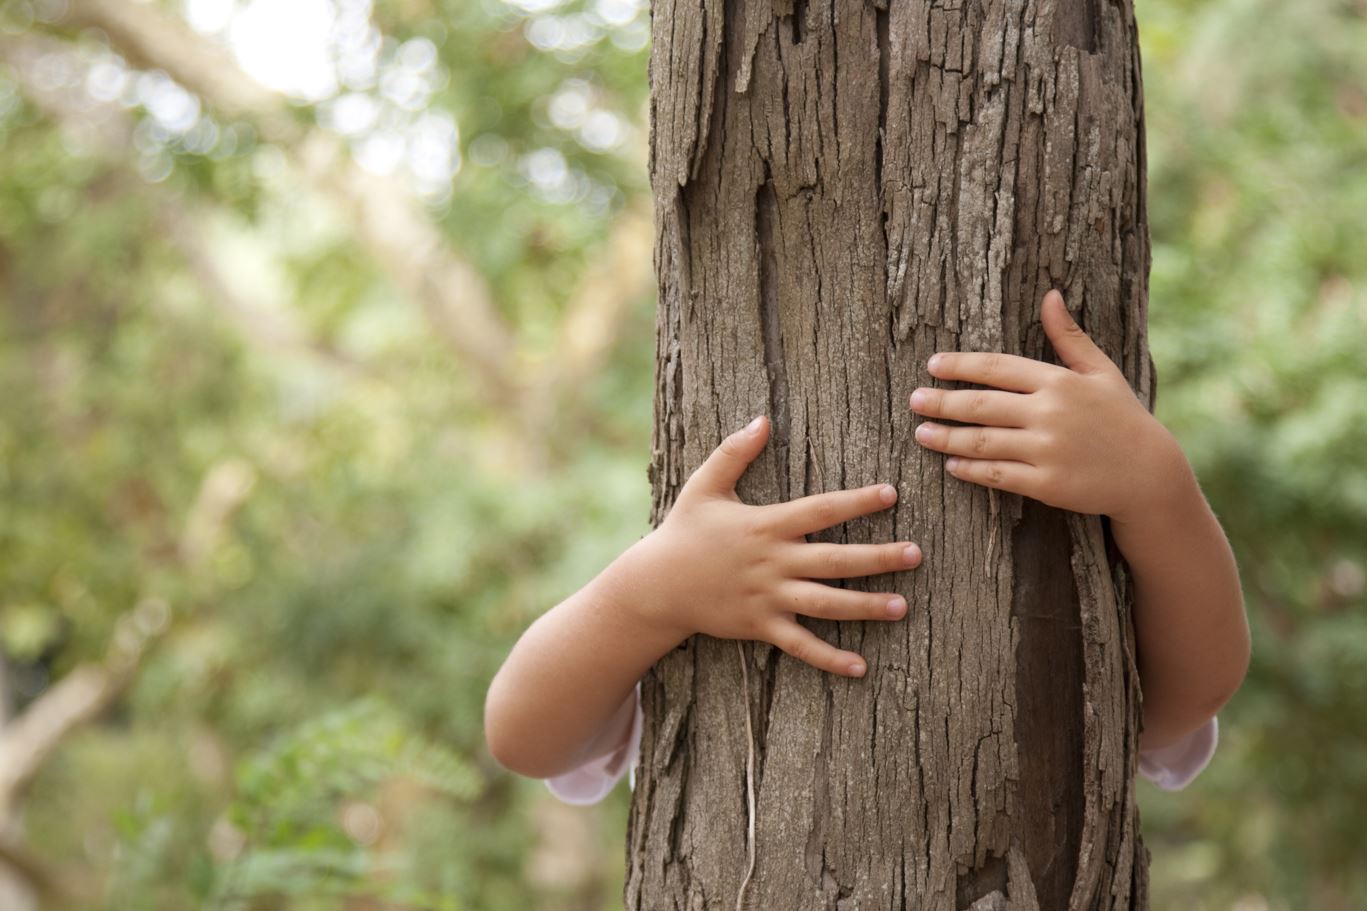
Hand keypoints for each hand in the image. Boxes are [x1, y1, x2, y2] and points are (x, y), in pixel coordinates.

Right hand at [636, 415, 921, 677]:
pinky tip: (861, 667)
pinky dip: (829, 658)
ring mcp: (768, 597)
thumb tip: (762, 419)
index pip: (821, 510)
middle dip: (878, 558)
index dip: (857, 501)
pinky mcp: (760, 626)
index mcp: (766, 525)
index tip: (891, 494)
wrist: (656, 585)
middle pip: (835, 559)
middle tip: (916, 554)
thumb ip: (734, 452)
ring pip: (826, 604)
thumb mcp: (704, 486)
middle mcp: (773, 562)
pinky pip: (800, 645)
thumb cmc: (683, 532)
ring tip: (902, 607)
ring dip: (866, 607)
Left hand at [908, 289, 1186, 524]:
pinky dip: (970, 470)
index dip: (960, 365)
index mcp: (1059, 381)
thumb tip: (1050, 295)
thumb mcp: (1101, 371)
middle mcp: (1049, 414)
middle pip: (980, 405)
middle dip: (941, 402)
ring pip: (982, 441)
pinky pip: (997, 475)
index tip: (933, 365)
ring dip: (946, 438)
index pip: (997, 368)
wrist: (1149, 474)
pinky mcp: (1046, 484)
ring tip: (921, 433)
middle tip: (913, 400)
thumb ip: (1068, 337)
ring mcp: (1046, 450)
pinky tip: (951, 465)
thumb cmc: (1122, 417)